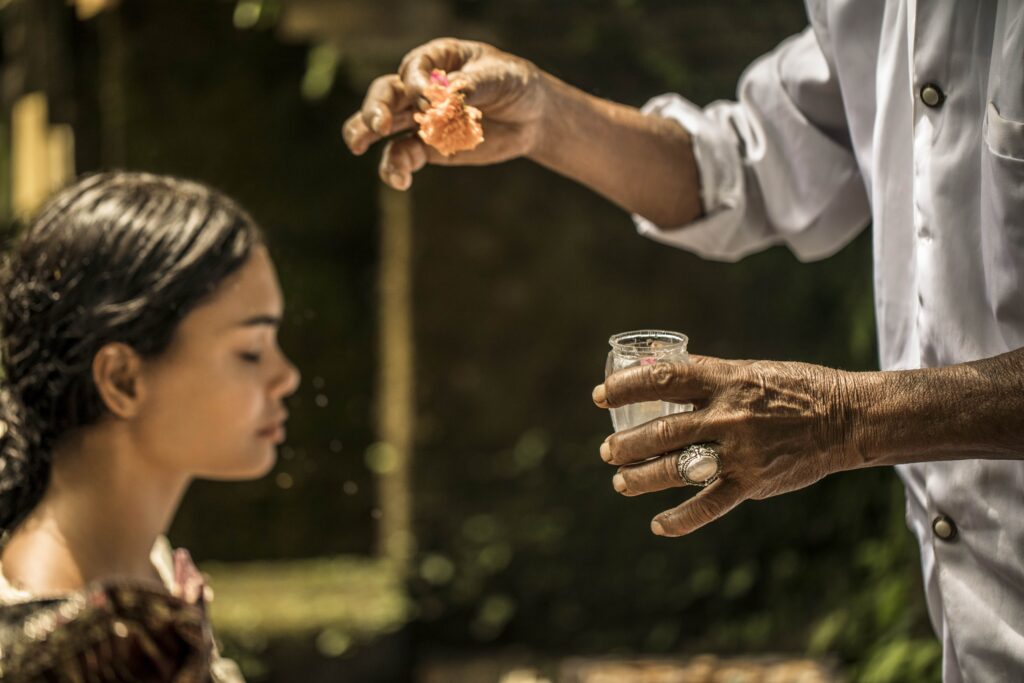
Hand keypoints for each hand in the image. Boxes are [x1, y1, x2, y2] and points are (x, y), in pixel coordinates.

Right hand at [343, 38, 549, 189]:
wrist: (530, 116)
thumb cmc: (514, 84)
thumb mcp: (501, 77)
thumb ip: (473, 85)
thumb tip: (448, 95)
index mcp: (438, 59)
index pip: (414, 68)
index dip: (416, 84)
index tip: (430, 101)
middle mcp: (420, 87)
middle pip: (387, 93)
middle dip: (377, 107)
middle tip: (377, 125)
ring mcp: (420, 118)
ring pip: (383, 124)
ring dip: (365, 133)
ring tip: (357, 146)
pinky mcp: (428, 146)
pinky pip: (402, 155)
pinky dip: (396, 167)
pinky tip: (400, 180)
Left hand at [592, 356, 858, 536]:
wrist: (844, 417)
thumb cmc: (793, 389)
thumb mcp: (748, 371)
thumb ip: (708, 379)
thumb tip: (660, 380)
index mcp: (724, 379)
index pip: (662, 379)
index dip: (625, 387)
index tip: (600, 398)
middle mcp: (726, 415)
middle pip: (660, 431)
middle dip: (625, 445)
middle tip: (607, 451)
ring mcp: (738, 451)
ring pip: (674, 469)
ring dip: (640, 478)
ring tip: (621, 482)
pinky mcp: (752, 482)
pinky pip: (708, 505)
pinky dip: (680, 518)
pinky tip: (658, 524)